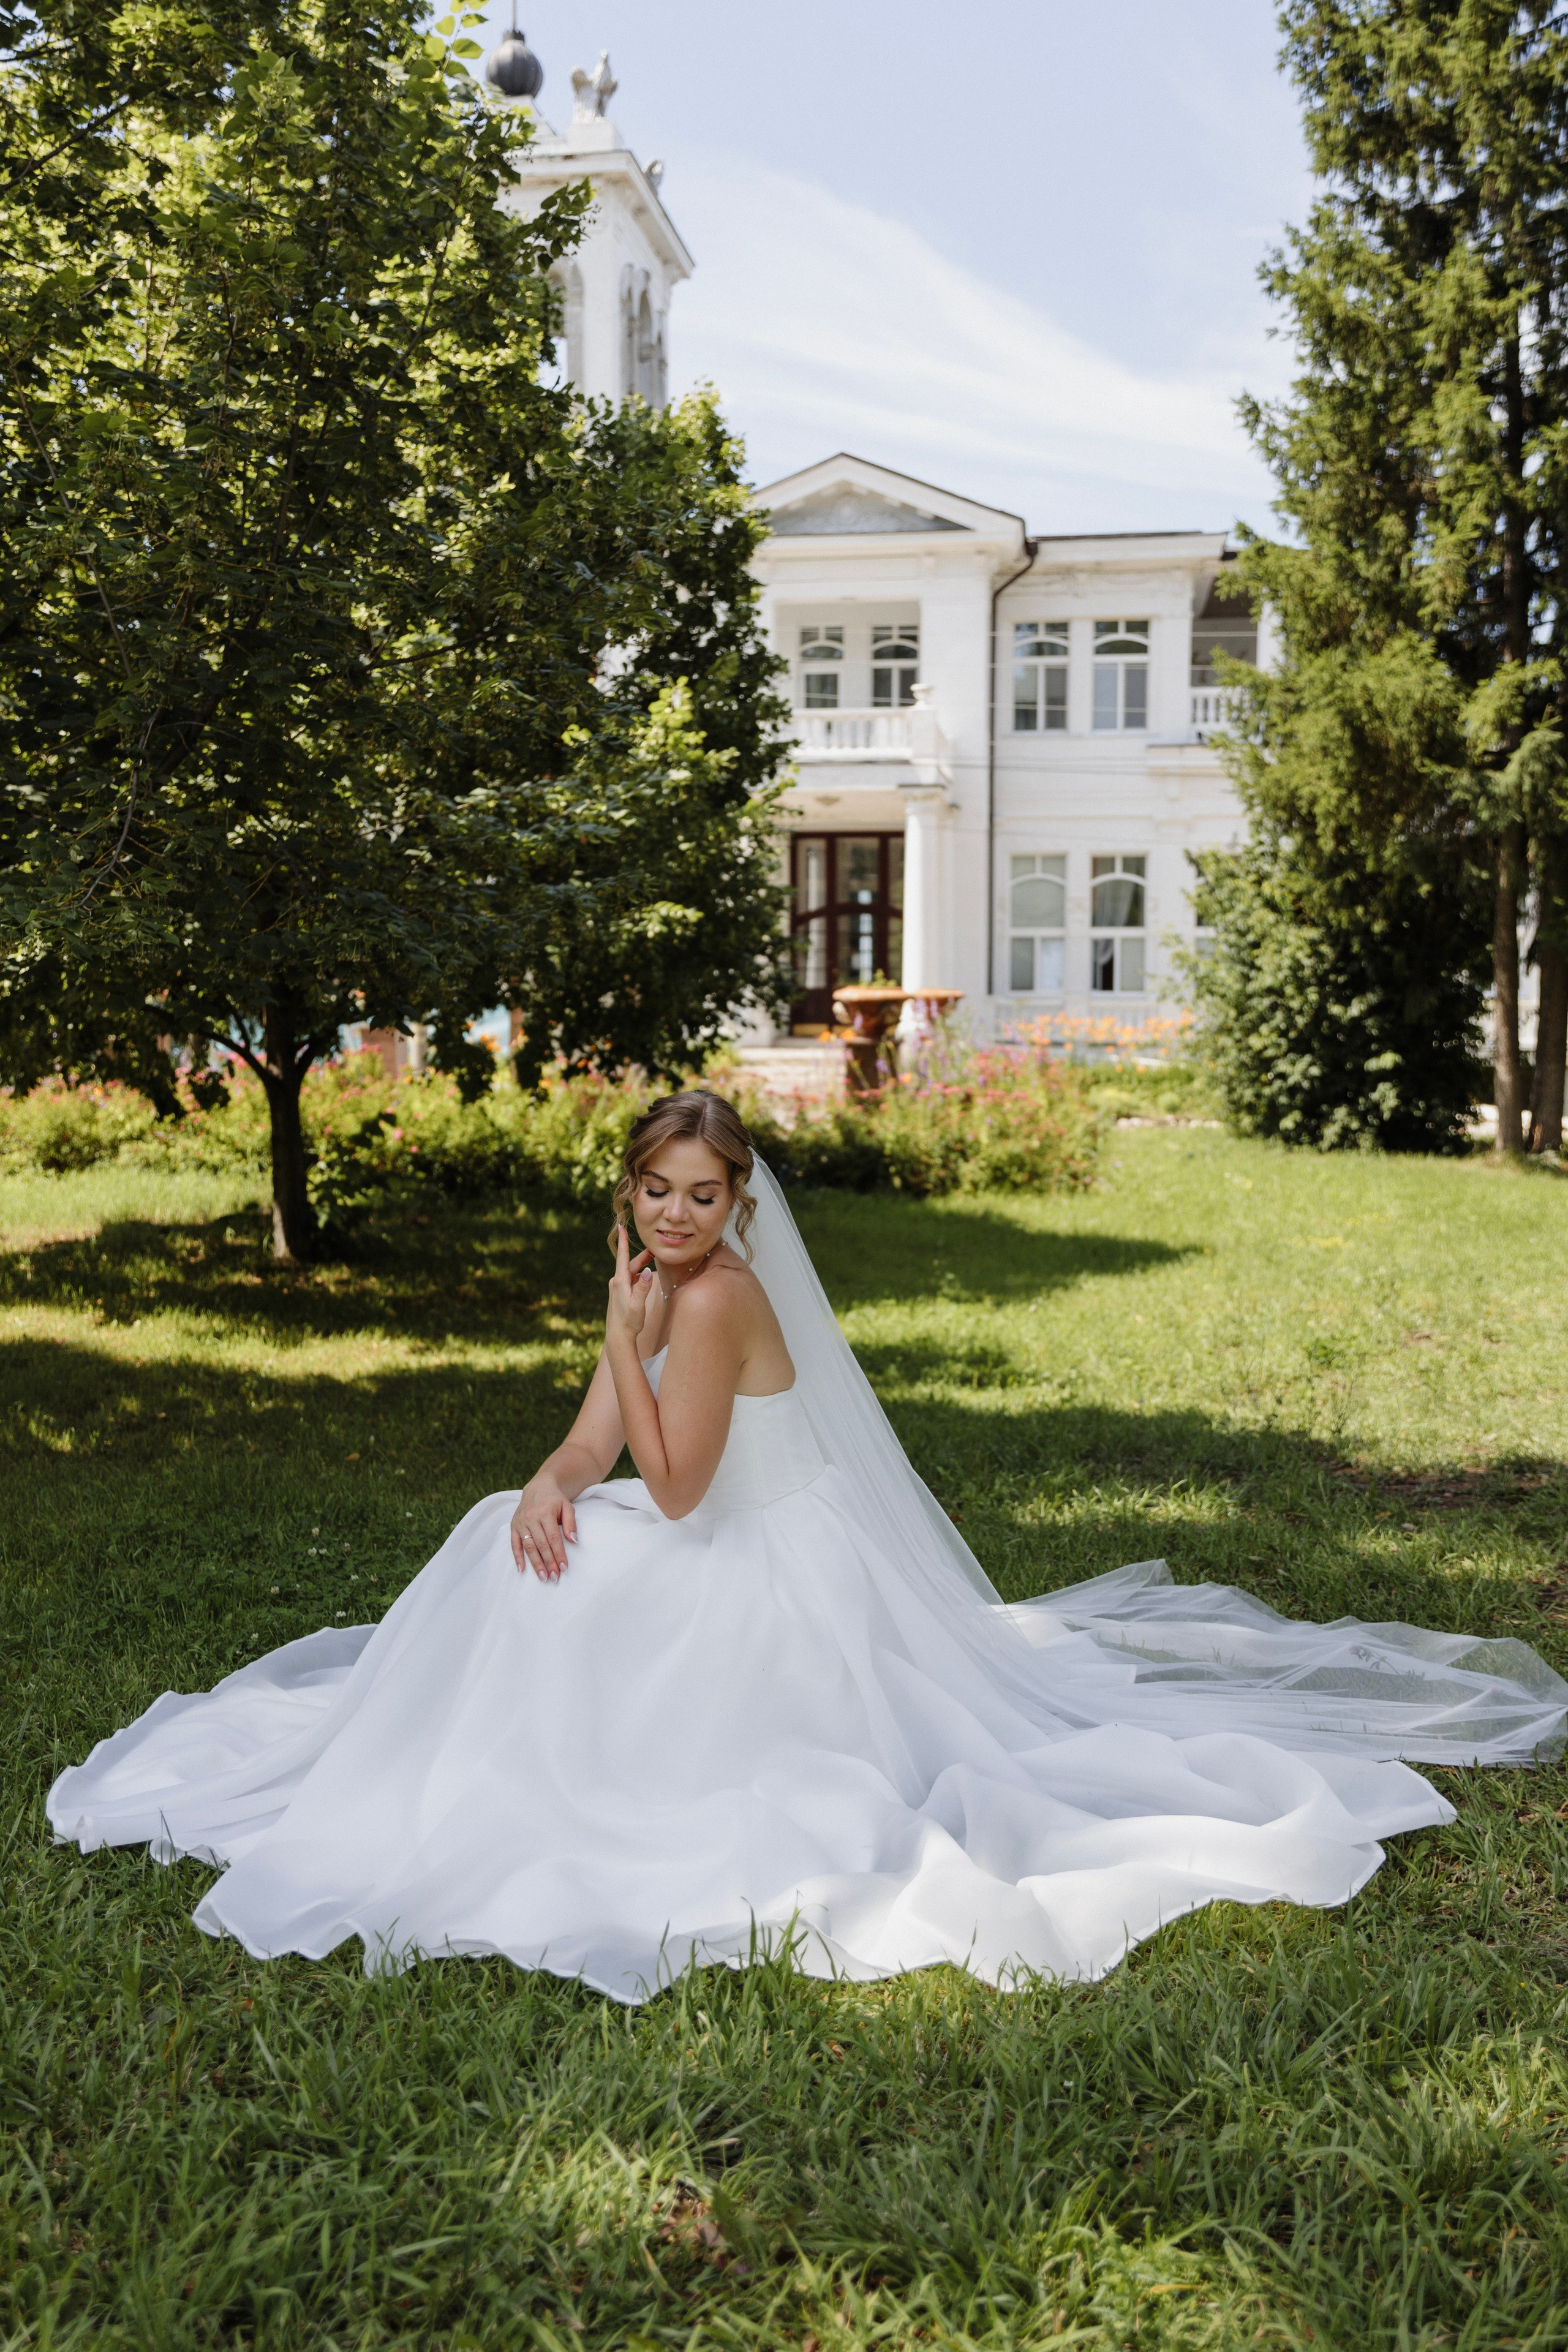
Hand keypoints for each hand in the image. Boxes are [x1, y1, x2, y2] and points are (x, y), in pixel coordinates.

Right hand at [510, 1479, 576, 1581]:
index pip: (554, 1538)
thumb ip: (570, 1523)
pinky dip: (517, 1557)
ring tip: (543, 1577)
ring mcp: (521, 1522)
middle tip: (555, 1577)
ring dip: (535, 1563)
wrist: (538, 1487)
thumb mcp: (567, 1506)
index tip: (564, 1567)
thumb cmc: (555, 1500)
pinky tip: (522, 1569)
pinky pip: (514, 1544)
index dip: (559, 1554)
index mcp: (545, 1513)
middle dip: (548, 1563)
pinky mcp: (513, 1525)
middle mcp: (531, 1518)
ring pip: (528, 1546)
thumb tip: (573, 1540)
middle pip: (541, 1545)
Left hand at [606, 1222, 654, 1344]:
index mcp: (620, 1281)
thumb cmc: (629, 1322)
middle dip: (643, 1256)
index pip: (622, 1256)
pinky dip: (639, 1276)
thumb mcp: (638, 1305)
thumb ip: (643, 1288)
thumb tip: (648, 1271)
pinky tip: (647, 1279)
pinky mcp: (619, 1294)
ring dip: (642, 1266)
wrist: (618, 1337)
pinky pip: (630, 1280)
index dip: (623, 1241)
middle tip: (656, 1250)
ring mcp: (617, 1288)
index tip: (621, 1226)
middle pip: (630, 1263)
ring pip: (631, 1272)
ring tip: (654, 1261)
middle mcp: (616, 1282)